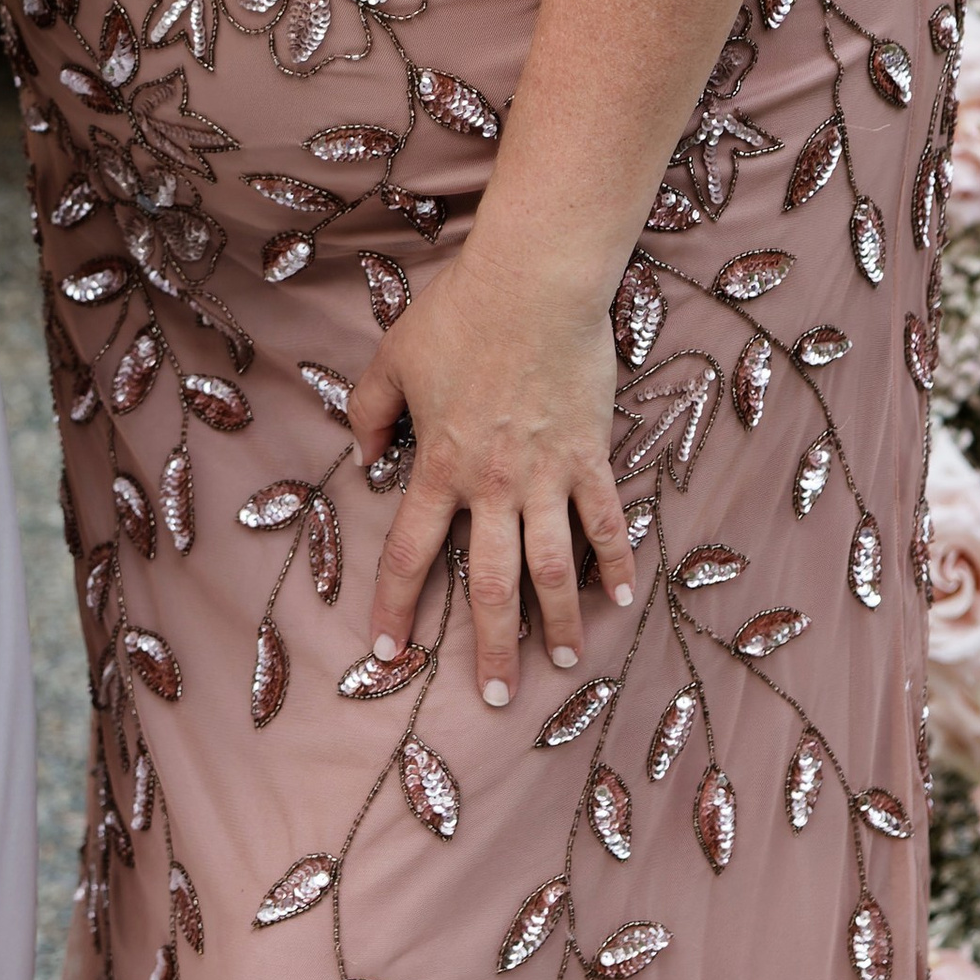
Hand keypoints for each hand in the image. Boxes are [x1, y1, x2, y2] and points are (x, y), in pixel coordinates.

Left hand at [346, 238, 634, 709]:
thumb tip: (361, 459)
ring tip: (561, 661)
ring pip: (551, 567)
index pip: (407, 552)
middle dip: (490, 646)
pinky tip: (618, 597)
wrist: (532, 283)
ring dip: (557, 620)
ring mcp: (545, 474)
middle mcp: (491, 483)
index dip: (395, 606)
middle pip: (487, 583)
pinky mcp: (589, 455)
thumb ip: (370, 412)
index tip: (388, 652)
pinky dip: (613, 561)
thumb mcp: (392, 357)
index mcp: (438, 465)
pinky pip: (604, 520)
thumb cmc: (458, 314)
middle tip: (497, 696)